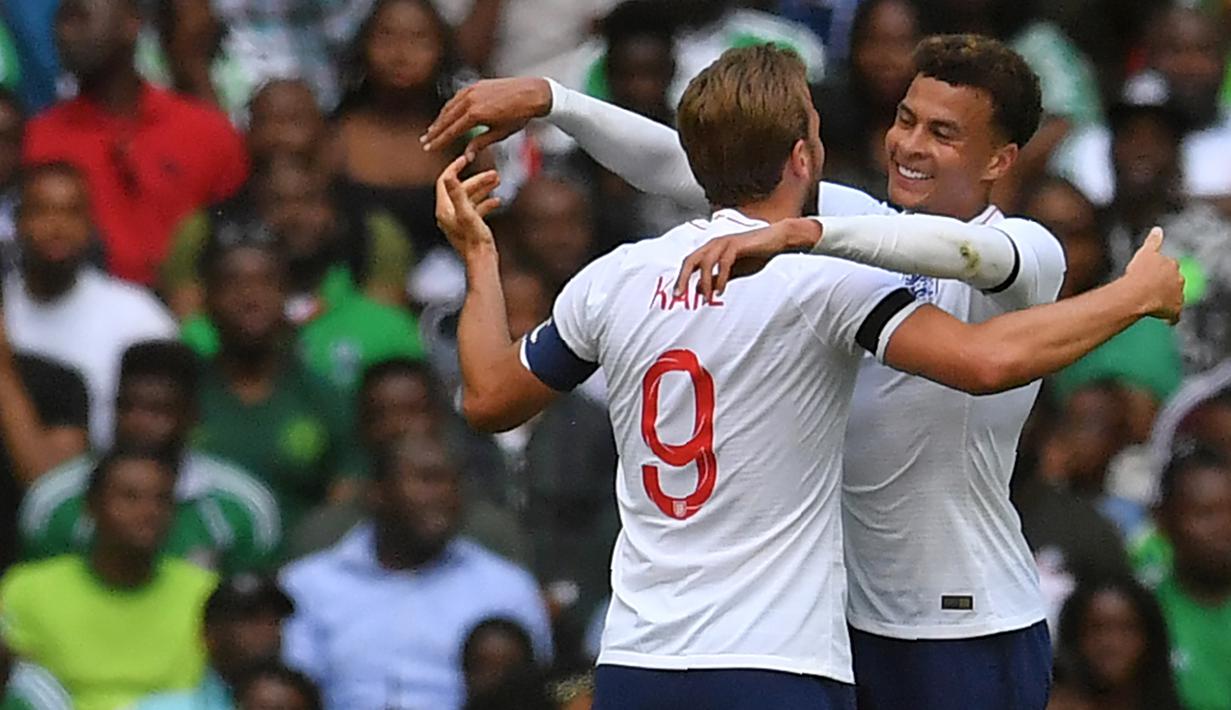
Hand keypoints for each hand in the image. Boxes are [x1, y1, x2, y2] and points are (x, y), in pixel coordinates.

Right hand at [422, 78, 552, 159]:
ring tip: (432, 130)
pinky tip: (447, 114)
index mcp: (475, 114)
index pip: (452, 131)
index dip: (439, 141)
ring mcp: (472, 90)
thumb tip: (467, 157)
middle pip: (446, 118)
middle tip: (424, 141)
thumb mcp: (499, 133)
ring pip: (450, 107)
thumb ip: (480, 144)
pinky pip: (457, 98)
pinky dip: (450, 107)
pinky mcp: (476, 85)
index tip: (429, 148)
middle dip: (435, 131)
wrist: (532, 93)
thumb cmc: (519, 116)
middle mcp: (470, 100)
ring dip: (440, 119)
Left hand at [434, 155, 501, 257]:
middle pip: (462, 189)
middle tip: (495, 174)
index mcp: (444, 209)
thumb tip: (449, 176)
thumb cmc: (474, 240)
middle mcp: (448, 214)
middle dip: (478, 180)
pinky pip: (477, 209)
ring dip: (484, 188)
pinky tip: (497, 201)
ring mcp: (458, 220)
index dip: (454, 168)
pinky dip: (486, 203)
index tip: (466, 158)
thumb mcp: (467, 213)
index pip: (444, 181)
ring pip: (471, 198)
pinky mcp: (468, 226)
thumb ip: (457, 194)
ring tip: (498, 181)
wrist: (482, 261)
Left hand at [673, 218, 821, 300]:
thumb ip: (716, 279)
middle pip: (690, 260)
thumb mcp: (732, 271)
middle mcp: (714, 244)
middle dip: (683, 278)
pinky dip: (721, 279)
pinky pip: (723, 263)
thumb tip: (700, 290)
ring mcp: (724, 243)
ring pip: (705, 263)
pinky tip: (721, 291)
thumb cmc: (755, 254)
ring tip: (706, 298)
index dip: (681, 278)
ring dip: (703, 282)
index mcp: (711, 249)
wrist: (776, 240)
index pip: (689, 263)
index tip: (676, 295)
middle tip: (679, 295)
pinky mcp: (736, 245)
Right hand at [1122, 227, 1184, 324]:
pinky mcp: (1174, 310)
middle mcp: (1178, 279)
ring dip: (1167, 300)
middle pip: (1174, 282)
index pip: (1169, 266)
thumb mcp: (1145, 253)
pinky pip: (1173, 315)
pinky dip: (1169, 318)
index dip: (1159, 271)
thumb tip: (1158, 229)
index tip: (1150, 275)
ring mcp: (1176, 295)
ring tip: (1155, 304)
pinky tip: (1164, 320)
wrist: (1138, 293)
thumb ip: (1153, 241)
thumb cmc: (1140, 272)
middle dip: (1166, 285)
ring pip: (1174, 298)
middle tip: (1152, 289)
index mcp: (1172, 265)